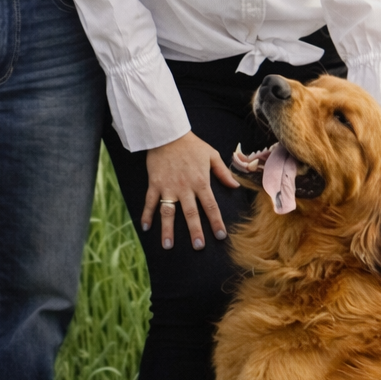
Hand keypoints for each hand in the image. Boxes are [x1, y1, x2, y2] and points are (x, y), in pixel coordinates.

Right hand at [143, 131, 239, 249]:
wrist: (168, 133)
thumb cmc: (191, 144)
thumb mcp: (212, 155)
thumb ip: (223, 172)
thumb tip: (235, 186)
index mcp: (200, 181)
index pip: (210, 206)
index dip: (216, 222)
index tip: (220, 236)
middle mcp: (184, 187)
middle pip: (190, 213)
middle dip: (195, 231)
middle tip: (198, 246)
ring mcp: (168, 186)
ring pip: (168, 212)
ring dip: (167, 229)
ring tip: (168, 246)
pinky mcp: (154, 183)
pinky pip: (150, 202)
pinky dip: (146, 214)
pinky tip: (145, 228)